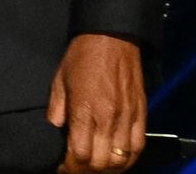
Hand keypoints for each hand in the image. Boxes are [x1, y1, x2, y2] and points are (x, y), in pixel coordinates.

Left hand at [48, 33, 145, 172]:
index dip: (70, 168)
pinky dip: (127, 159)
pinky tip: (117, 159)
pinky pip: (138, 147)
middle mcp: (107, 117)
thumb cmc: (83, 56)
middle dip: (86, 171)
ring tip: (96, 166)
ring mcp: (127, 117)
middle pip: (100, 163)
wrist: (111, 36)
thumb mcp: (59, 80)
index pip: (79, 155)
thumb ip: (56, 110)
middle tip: (77, 167)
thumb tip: (54, 131)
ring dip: (107, 168)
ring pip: (120, 160)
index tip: (63, 166)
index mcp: (84, 110)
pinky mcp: (141, 113)